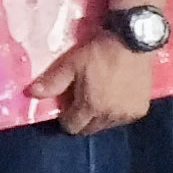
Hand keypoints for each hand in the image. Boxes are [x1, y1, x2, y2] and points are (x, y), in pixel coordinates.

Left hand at [33, 29, 158, 135]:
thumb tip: (31, 93)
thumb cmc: (99, 52)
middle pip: (90, 129)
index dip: (65, 118)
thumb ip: (52, 82)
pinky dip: (116, 113)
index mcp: (91, 107)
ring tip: (98, 98)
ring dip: (99, 118)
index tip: (65, 105)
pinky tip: (115, 98)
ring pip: (106, 125)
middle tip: (80, 102)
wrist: (134, 42)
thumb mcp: (71, 63)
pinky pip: (122, 119)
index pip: (72, 127)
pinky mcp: (141, 110)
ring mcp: (127, 115)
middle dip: (81, 120)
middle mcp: (110, 116)